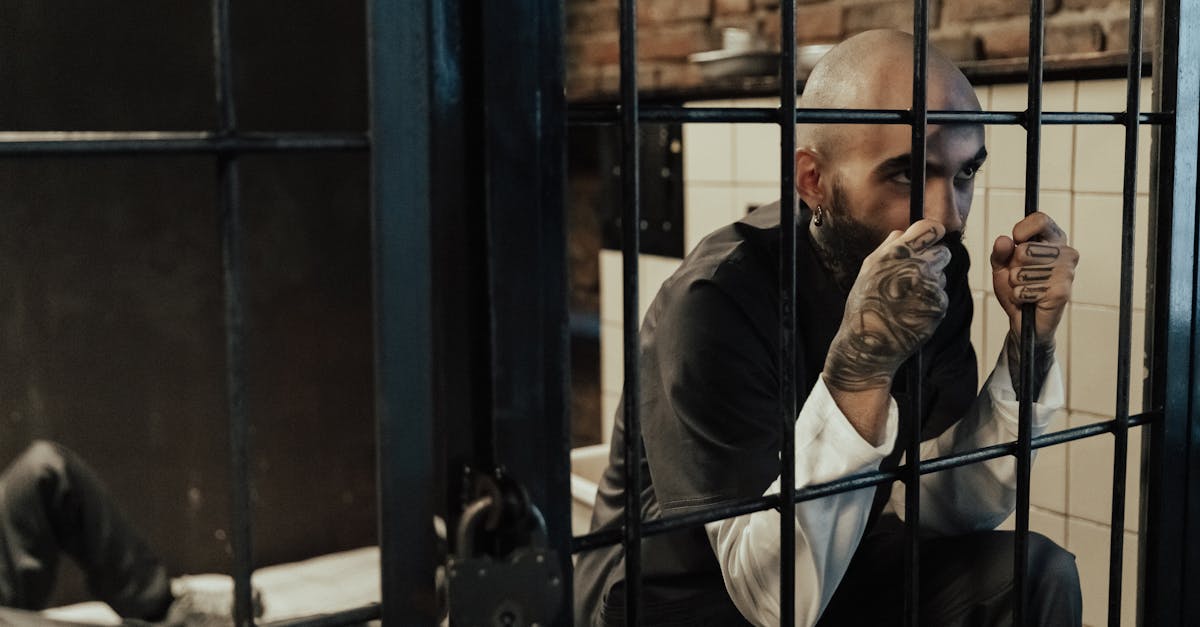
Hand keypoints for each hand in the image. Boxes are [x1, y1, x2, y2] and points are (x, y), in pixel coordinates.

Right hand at [824, 219, 951, 392]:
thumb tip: (903, 232)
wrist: (870, 343)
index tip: (932, 238)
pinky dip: (930, 301)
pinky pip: (940, 296)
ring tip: (907, 298)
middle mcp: (917, 267)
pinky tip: (913, 311)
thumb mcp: (868, 269)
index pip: (931, 228)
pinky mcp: (939, 305)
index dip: (933, 232)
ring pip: (941, 275)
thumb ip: (888, 247)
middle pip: (943, 252)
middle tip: (916, 275)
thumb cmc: (865, 304)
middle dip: (933, 260)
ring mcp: (930, 287)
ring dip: (930, 282)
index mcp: (897, 253)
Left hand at [990, 212, 1077, 344]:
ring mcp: (1066, 273)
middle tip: (1020, 277)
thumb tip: (1003, 240)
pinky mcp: (1062, 292)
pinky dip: (1020, 296)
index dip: (1022, 230)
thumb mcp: (1002, 266)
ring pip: (1023, 271)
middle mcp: (1065, 253)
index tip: (1016, 240)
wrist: (1024, 319)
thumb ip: (1000, 252)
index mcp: (1054, 239)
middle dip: (1013, 266)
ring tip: (1025, 289)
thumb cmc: (1016, 287)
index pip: (1041, 220)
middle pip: (1025, 249)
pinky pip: (1026, 289)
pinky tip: (1029, 300)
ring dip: (1016, 284)